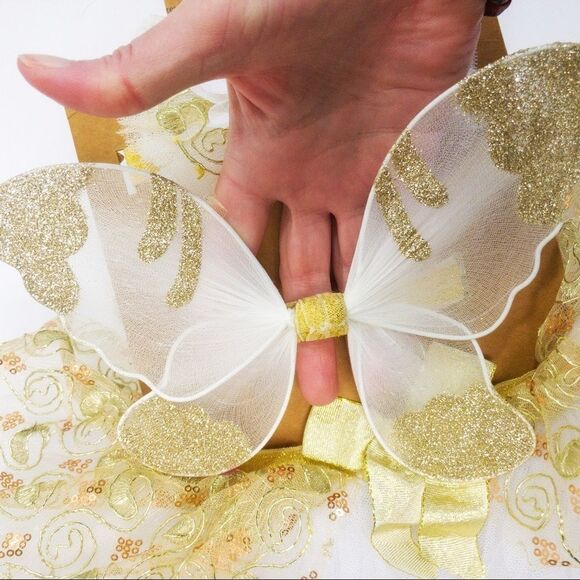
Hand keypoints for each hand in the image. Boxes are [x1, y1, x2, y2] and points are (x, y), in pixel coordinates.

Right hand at [19, 0, 484, 404]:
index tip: (229, 348)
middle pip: (301, 274)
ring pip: (355, 266)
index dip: (233, 292)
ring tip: (354, 385)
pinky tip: (405, 324)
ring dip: (354, 321)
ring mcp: (364, 176)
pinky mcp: (413, 167)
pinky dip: (407, 276)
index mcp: (261, 159)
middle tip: (307, 394)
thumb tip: (36, 69)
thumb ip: (146, 70)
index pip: (238, 242)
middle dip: (302, 331)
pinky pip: (407, 235)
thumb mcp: (222, 34)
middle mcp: (311, 180)